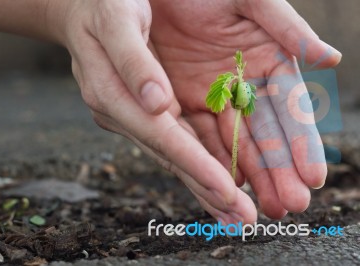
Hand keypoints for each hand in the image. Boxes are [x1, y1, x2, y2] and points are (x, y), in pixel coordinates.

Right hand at [61, 0, 256, 223]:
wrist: (82, 7)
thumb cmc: (102, 5)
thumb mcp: (116, 21)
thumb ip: (133, 61)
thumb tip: (156, 103)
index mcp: (112, 92)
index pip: (161, 135)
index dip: (194, 164)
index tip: (226, 192)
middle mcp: (122, 111)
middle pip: (169, 155)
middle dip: (206, 188)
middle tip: (241, 219)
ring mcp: (132, 114)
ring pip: (174, 154)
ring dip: (204, 184)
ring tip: (234, 212)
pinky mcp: (143, 111)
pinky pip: (174, 140)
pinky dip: (197, 162)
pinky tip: (215, 180)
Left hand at [149, 0, 340, 218]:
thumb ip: (286, 27)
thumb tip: (330, 59)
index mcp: (267, 59)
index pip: (290, 108)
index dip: (301, 142)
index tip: (313, 176)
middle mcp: (242, 84)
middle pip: (263, 134)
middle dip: (277, 171)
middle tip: (289, 205)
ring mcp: (212, 96)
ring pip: (233, 142)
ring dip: (249, 175)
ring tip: (263, 208)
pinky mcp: (181, 102)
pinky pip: (198, 136)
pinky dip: (212, 161)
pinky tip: (226, 185)